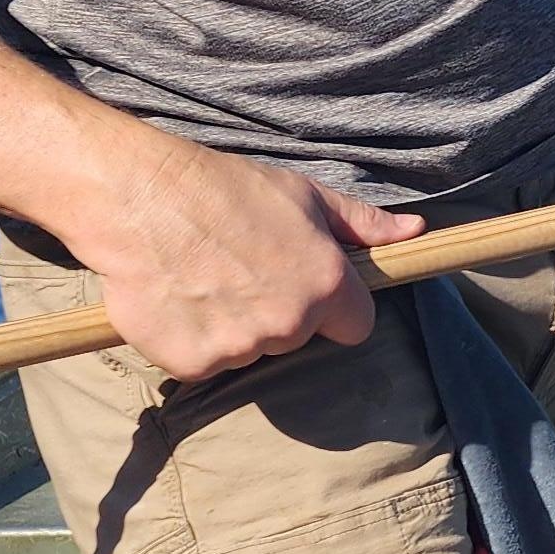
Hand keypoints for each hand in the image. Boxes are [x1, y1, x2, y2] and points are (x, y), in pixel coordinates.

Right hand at [75, 143, 422, 379]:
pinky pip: (205, 363)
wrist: (140, 197)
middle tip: (242, 269)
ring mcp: (240, 347)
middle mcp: (289, 323)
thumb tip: (414, 232)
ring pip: (250, 350)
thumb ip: (363, 224)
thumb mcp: (304, 196)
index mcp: (327, 285)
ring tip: (205, 278)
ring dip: (233, 327)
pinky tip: (179, 298)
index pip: (356, 326)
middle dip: (278, 312)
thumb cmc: (224, 189)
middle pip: (297, 336)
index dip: (334, 306)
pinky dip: (192, 340)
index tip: (305, 284)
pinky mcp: (193, 364)